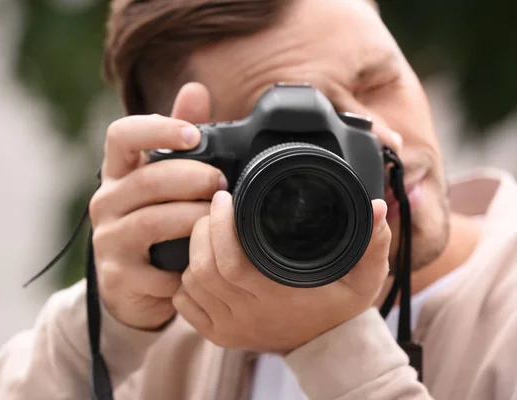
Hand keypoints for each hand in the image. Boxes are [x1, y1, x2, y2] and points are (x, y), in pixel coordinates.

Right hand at [89, 83, 225, 329]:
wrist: (134, 287)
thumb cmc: (155, 223)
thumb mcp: (164, 180)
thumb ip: (180, 137)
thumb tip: (196, 89)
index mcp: (117, 172)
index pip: (121, 136)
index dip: (157, 129)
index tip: (193, 135)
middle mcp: (105, 202)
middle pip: (148, 180)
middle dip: (193, 178)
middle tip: (223, 182)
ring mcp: (108, 240)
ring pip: (153, 221)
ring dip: (194, 217)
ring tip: (219, 217)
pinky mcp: (118, 276)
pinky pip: (158, 269)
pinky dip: (186, 264)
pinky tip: (202, 261)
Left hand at [173, 192, 391, 353]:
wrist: (326, 348)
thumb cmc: (339, 309)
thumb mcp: (364, 278)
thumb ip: (373, 244)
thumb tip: (377, 207)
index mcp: (274, 296)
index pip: (230, 260)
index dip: (221, 225)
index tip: (225, 199)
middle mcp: (246, 315)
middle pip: (202, 268)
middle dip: (202, 230)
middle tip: (215, 210)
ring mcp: (228, 328)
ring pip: (190, 283)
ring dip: (194, 252)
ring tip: (209, 231)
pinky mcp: (218, 336)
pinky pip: (184, 304)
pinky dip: (186, 282)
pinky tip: (202, 265)